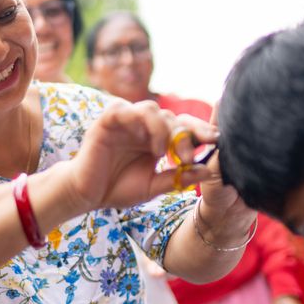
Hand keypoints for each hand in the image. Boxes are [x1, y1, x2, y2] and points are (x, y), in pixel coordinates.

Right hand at [67, 101, 215, 210]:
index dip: (200, 131)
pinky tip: (147, 142)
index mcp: (157, 139)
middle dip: (185, 135)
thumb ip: (178, 178)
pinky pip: (127, 109)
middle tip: (188, 157)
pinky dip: (141, 122)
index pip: (183, 127)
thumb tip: (209, 171)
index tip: (215, 141)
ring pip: (152, 108)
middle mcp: (144, 126)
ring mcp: (126, 120)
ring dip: (163, 128)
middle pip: (172, 116)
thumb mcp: (154, 186)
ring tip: (162, 152)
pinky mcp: (108, 119)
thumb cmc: (118, 189)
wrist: (87, 195)